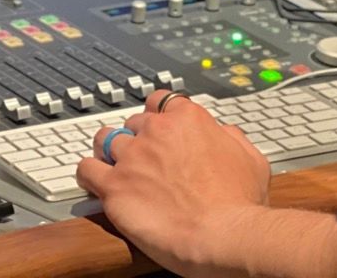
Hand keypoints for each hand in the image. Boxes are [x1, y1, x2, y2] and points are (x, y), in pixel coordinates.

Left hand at [76, 90, 270, 276]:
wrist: (223, 235)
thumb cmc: (240, 204)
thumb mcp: (250, 158)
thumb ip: (230, 137)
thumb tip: (221, 133)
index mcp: (188, 118)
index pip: (159, 101)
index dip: (157, 116)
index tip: (157, 131)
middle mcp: (156, 131)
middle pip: (133, 122)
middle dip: (137, 139)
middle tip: (143, 161)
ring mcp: (132, 156)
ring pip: (105, 140)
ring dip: (110, 153)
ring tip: (115, 169)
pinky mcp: (114, 186)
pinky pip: (86, 169)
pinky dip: (87, 174)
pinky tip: (94, 182)